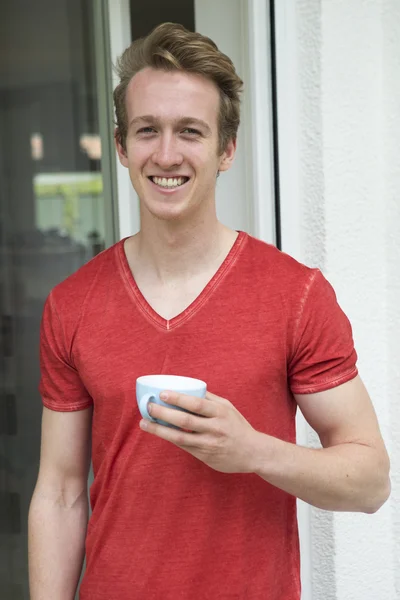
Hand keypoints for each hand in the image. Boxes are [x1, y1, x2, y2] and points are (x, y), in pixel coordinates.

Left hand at [139, 391, 259, 473]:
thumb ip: (210, 399)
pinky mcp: (205, 456)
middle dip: (164, 413)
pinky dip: (170, 438)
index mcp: (221, 412)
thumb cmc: (238, 426)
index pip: (196, 404)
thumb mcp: (228, 408)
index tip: (162, 393)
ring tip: (145, 423)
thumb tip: (189, 387)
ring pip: (180, 437)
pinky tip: (159, 432)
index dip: (178, 398)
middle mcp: (215, 428)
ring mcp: (209, 444)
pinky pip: (184, 446)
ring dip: (160, 430)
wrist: (253, 453)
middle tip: (149, 407)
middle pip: (185, 420)